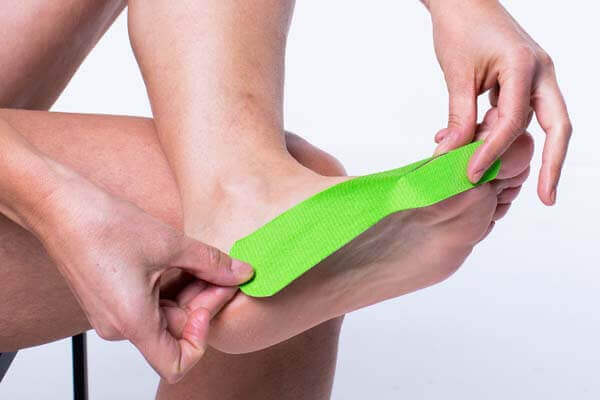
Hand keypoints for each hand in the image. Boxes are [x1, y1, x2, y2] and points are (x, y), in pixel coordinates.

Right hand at [33, 169, 252, 382]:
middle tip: (221, 271)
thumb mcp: (171, 244)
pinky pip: (150, 304)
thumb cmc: (104, 226)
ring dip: (189, 292)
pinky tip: (183, 262)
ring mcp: (114, 314)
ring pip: (165, 316)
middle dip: (203, 302)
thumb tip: (242, 274)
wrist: (60, 207)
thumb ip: (211, 264)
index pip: (176, 364)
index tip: (209, 301)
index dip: (202, 338)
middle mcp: (120, 327)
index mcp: (133, 323)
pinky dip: (171, 287)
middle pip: (175, 333)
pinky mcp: (113, 300)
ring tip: (202, 261)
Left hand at [426, 0, 570, 204]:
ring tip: (484, 170)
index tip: (470, 173)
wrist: (462, 1)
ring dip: (513, 148)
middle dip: (553, 163)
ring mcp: (536, 76)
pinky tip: (474, 146)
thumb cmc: (461, 27)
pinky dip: (501, 133)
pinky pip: (522, 114)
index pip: (513, 121)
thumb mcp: (457, 75)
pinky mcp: (523, 81)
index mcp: (525, 66)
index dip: (491, 151)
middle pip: (558, 126)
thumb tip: (452, 155)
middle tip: (546, 198)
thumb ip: (459, 117)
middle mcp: (540, 72)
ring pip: (538, 123)